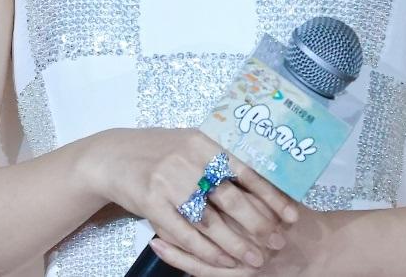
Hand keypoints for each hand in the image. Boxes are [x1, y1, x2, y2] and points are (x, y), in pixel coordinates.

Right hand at [90, 127, 300, 273]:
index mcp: (204, 142)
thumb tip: (260, 173)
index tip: (290, 213)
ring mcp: (169, 181)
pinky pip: (184, 233)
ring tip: (255, 259)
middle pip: (230, 198)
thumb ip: (219, 156)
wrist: (114, 156)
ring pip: (209, 221)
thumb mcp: (191, 143)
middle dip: (258, 223)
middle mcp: (189, 159)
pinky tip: (221, 262)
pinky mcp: (152, 203)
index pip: (245, 169)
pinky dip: (205, 251)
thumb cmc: (159, 150)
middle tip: (277, 242)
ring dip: (235, 244)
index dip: (270, 193)